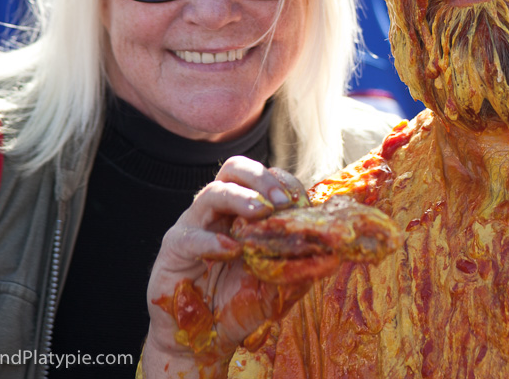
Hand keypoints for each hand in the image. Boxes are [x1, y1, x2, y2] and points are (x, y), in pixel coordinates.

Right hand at [141, 158, 321, 378]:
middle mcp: (219, 211)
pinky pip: (189, 235)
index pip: (264, 178)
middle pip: (234, 170)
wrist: (205, 339)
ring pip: (212, 192)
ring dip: (240, 198)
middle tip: (281, 201)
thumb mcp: (278, 287)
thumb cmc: (240, 304)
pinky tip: (230, 249)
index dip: (283, 182)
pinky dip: (211, 239)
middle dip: (261, 178)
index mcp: (244, 212)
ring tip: (260, 213)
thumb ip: (301, 269)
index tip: (301, 200)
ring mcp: (195, 226)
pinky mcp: (174, 249)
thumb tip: (334, 255)